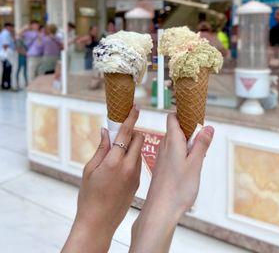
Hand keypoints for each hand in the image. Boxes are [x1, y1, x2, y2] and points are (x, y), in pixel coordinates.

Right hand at [62, 106, 143, 252]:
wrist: (98, 222)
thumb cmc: (89, 196)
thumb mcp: (89, 169)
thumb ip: (100, 148)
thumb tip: (105, 131)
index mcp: (114, 161)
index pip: (126, 133)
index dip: (131, 118)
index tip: (136, 107)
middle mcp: (128, 166)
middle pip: (139, 139)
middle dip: (132, 132)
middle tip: (120, 135)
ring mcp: (136, 175)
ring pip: (139, 151)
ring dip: (131, 146)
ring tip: (116, 155)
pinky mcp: (138, 182)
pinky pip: (138, 163)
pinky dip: (131, 158)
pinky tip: (119, 167)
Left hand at [130, 113, 213, 252]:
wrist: (161, 210)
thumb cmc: (178, 188)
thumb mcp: (195, 164)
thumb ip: (201, 144)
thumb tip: (208, 126)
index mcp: (172, 140)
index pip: (173, 117)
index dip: (183, 112)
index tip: (196, 115)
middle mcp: (164, 145)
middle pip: (175, 128)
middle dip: (189, 130)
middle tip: (203, 140)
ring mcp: (162, 156)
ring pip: (174, 141)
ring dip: (186, 143)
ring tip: (198, 155)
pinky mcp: (162, 166)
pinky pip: (172, 152)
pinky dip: (181, 153)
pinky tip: (189, 166)